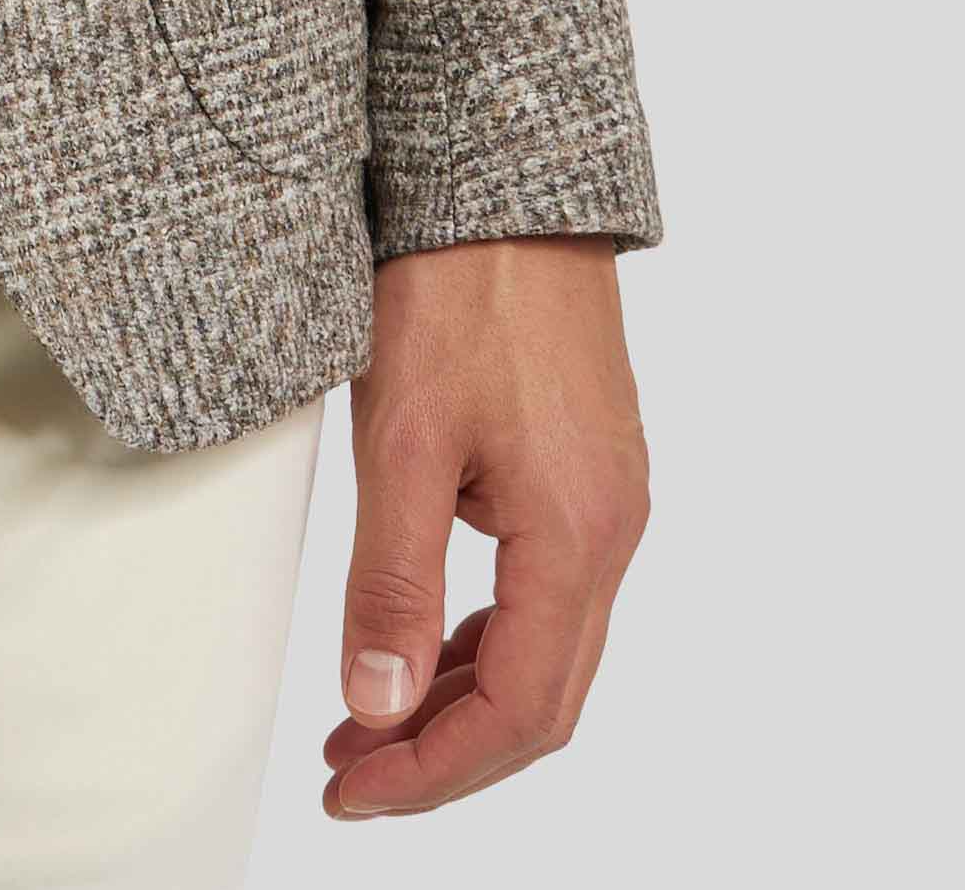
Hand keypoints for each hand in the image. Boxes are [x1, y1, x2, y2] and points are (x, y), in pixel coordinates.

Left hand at [322, 235, 648, 820]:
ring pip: (545, 649)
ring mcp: (606, 498)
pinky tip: (421, 640)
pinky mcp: (584, 468)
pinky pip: (544, 592)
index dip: (433, 770)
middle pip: (543, 700)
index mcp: (578, 537)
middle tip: (352, 774)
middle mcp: (611, 530)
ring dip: (460, 699)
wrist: (507, 177)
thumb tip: (376, 705)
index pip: (519, 712)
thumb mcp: (404, 439)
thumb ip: (392, 582)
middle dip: (446, 753)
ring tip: (368, 720)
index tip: (353, 788)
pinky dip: (481, 637)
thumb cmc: (459, 286)